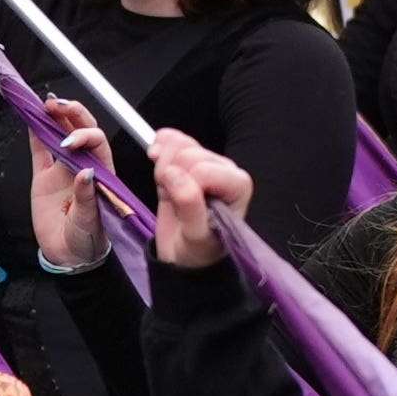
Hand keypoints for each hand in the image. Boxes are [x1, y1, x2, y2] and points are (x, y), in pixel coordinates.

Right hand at [23, 98, 111, 270]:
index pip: (97, 143)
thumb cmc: (88, 236)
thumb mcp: (90, 219)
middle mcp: (84, 164)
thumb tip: (86, 172)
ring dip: (55, 118)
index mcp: (101, 172)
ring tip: (46, 104)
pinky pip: (39, 150)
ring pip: (60, 135)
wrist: (68, 254)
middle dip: (73, 115)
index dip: (85, 136)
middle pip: (81, 130)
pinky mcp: (45, 177)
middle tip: (58, 105)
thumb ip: (87, 196)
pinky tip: (32, 118)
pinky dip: (36, 133)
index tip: (69, 143)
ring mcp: (63, 169)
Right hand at [148, 130, 252, 268]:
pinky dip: (158, 151)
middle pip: (188, 153)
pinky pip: (169, 139)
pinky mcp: (187, 159)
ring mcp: (206, 161)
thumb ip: (190, 207)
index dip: (184, 188)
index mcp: (238, 184)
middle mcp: (225, 168)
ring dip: (164, 170)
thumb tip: (174, 175)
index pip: (202, 169)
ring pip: (177, 145)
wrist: (186, 256)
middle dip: (172, 178)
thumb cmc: (199, 250)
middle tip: (174, 203)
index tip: (184, 209)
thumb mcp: (196, 237)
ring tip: (170, 194)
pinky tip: (158, 168)